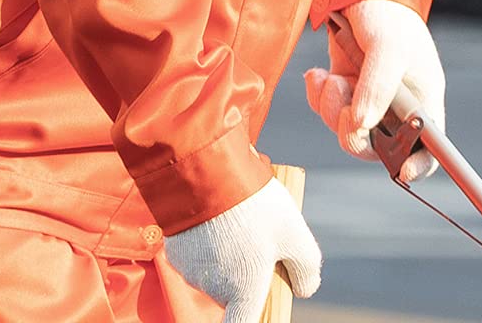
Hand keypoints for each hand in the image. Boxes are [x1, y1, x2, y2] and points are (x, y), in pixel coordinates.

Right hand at [162, 177, 321, 322]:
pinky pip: (195, 254)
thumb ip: (306, 266)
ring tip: (237, 218)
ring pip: (214, 271)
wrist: (209, 173)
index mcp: (243, 292)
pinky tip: (216, 214)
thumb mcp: (295, 233)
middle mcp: (213, 289)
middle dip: (245, 272)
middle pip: (232, 293)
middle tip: (257, 236)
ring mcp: (191, 271)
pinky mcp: (175, 251)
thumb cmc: (255, 206)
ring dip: (225, 253)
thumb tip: (305, 289)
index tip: (256, 309)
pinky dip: (205, 241)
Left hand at [304, 0, 445, 182]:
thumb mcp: (389, 47)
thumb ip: (378, 86)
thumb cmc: (388, 14)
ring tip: (330, 79)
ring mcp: (368, 98)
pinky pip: (327, 110)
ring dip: (333, 110)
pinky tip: (319, 74)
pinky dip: (319, 97)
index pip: (429, 149)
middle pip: (378, 147)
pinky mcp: (344, 86)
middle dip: (356, 133)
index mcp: (422, 100)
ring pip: (347, 129)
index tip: (402, 170)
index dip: (418, 166)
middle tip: (346, 108)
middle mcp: (396, 106)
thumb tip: (362, 125)